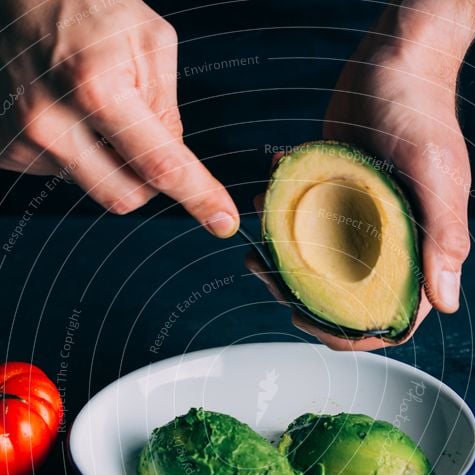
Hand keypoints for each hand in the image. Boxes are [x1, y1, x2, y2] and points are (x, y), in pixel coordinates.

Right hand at [0, 0, 238, 234]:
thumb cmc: (92, 10)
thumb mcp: (151, 43)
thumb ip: (168, 111)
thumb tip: (174, 167)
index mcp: (95, 90)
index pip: (159, 165)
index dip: (197, 196)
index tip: (222, 221)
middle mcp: (52, 122)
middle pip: (127, 197)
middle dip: (147, 178)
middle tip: (142, 134)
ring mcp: (24, 141)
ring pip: (97, 188)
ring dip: (108, 160)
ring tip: (91, 107)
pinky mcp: (7, 152)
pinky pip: (65, 178)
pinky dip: (78, 155)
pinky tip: (67, 114)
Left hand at [248, 5, 474, 349]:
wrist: (392, 61)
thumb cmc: (422, 112)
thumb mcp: (438, 178)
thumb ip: (444, 241)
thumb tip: (443, 304)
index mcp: (418, 251)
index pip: (391, 317)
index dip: (353, 334)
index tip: (311, 322)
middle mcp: (387, 245)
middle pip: (345, 299)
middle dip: (304, 300)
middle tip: (271, 281)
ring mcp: (357, 224)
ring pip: (318, 268)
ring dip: (283, 264)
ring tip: (258, 250)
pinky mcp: (333, 199)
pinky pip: (304, 224)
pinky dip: (281, 218)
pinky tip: (266, 198)